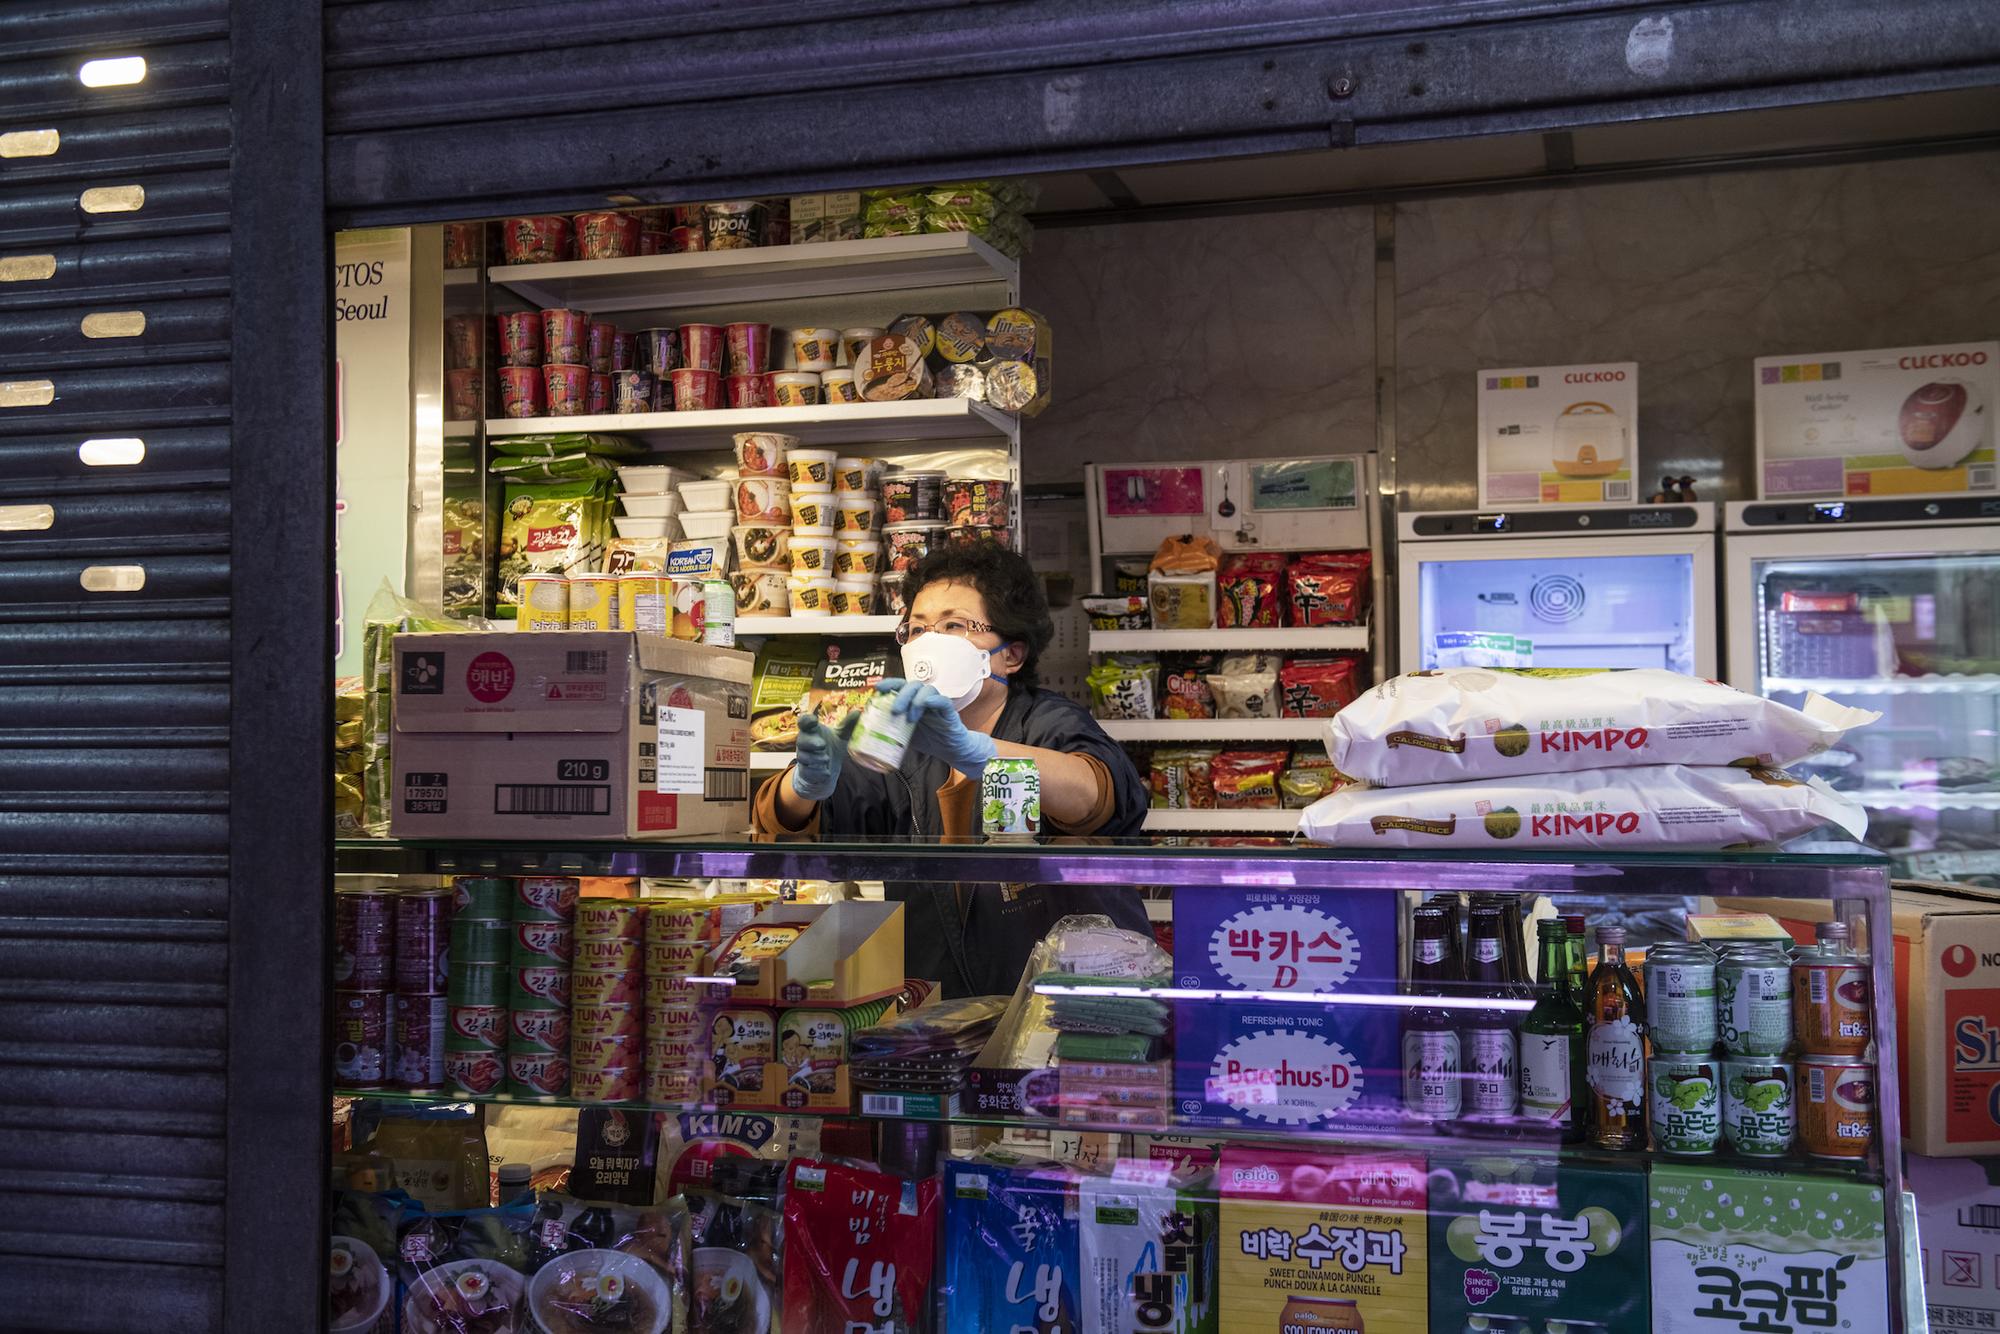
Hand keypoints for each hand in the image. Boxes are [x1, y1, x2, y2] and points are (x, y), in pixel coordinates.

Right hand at [790, 712, 855, 801]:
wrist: (824, 772)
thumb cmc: (830, 749)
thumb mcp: (840, 737)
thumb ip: (847, 725)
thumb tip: (858, 711)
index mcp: (812, 731)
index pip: (803, 722)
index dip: (806, 720)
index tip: (814, 719)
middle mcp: (804, 743)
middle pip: (801, 740)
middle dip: (811, 742)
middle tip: (823, 744)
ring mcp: (803, 758)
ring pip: (804, 757)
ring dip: (815, 758)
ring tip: (827, 759)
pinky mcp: (805, 772)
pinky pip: (807, 772)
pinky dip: (817, 772)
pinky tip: (826, 773)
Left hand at [878, 677, 996, 779]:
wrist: (950, 750)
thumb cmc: (927, 739)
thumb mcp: (903, 734)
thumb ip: (887, 729)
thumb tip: (862, 727)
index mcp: (912, 701)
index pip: (900, 686)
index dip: (889, 683)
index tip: (878, 689)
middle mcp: (924, 699)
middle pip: (913, 685)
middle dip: (902, 695)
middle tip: (895, 710)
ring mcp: (937, 704)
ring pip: (928, 690)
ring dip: (916, 701)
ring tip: (911, 719)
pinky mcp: (950, 713)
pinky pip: (944, 701)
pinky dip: (935, 700)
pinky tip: (927, 704)